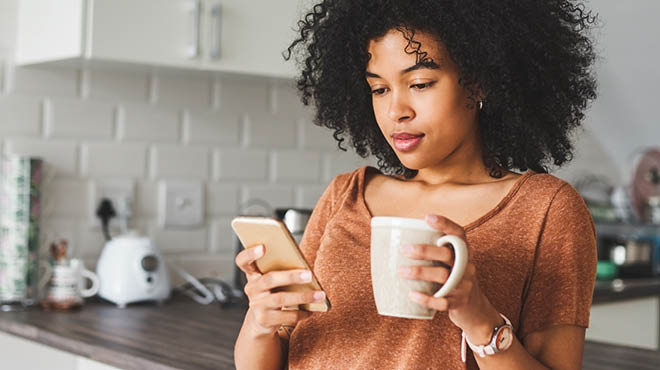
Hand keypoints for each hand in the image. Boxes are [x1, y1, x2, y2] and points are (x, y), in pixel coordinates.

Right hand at [235, 244, 325, 336]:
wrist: (261, 321)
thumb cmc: (273, 293)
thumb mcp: (273, 282)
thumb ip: (281, 272)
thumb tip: (306, 270)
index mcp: (253, 274)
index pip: (243, 261)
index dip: (250, 253)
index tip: (263, 247)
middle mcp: (252, 289)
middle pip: (270, 279)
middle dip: (291, 276)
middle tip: (309, 275)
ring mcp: (256, 305)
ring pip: (281, 299)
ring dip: (303, 297)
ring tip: (320, 295)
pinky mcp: (264, 320)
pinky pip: (285, 316)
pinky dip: (301, 313)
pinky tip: (311, 310)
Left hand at [397, 214, 502, 343]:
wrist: (475, 310)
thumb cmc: (454, 280)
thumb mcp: (452, 264)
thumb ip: (435, 252)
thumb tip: (398, 241)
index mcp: (464, 253)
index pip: (459, 234)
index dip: (445, 224)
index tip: (427, 218)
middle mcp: (467, 266)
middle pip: (447, 254)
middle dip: (425, 251)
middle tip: (404, 249)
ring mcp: (465, 285)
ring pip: (443, 276)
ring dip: (420, 272)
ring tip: (400, 271)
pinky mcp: (460, 303)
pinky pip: (443, 301)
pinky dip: (426, 299)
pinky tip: (412, 295)